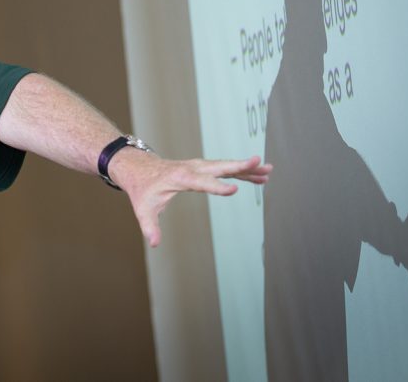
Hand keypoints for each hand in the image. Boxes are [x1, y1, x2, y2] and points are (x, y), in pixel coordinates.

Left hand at [111, 151, 270, 247]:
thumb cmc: (142, 188)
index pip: (201, 183)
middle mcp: (192, 168)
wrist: (138, 167)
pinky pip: (225, 168)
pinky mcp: (202, 167)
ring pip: (226, 166)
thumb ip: (149, 226)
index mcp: (180, 177)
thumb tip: (154, 243)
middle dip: (240, 166)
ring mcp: (198, 166)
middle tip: (260, 164)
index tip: (235, 190)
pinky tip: (258, 176)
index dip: (217, 187)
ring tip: (269, 171)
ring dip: (247, 168)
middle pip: (219, 167)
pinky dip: (241, 171)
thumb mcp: (143, 208)